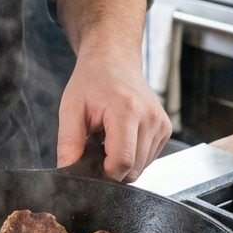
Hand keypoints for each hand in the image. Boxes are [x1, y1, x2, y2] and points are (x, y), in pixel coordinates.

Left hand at [56, 51, 170, 181]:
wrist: (114, 59)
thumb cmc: (92, 80)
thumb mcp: (71, 108)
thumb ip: (68, 142)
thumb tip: (66, 171)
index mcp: (126, 111)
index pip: (123, 162)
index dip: (104, 173)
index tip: (90, 164)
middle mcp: (150, 118)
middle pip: (134, 169)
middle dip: (111, 168)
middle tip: (95, 146)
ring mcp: (161, 124)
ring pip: (142, 168)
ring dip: (122, 163)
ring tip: (108, 138)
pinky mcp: (166, 128)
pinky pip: (148, 158)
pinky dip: (133, 156)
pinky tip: (121, 137)